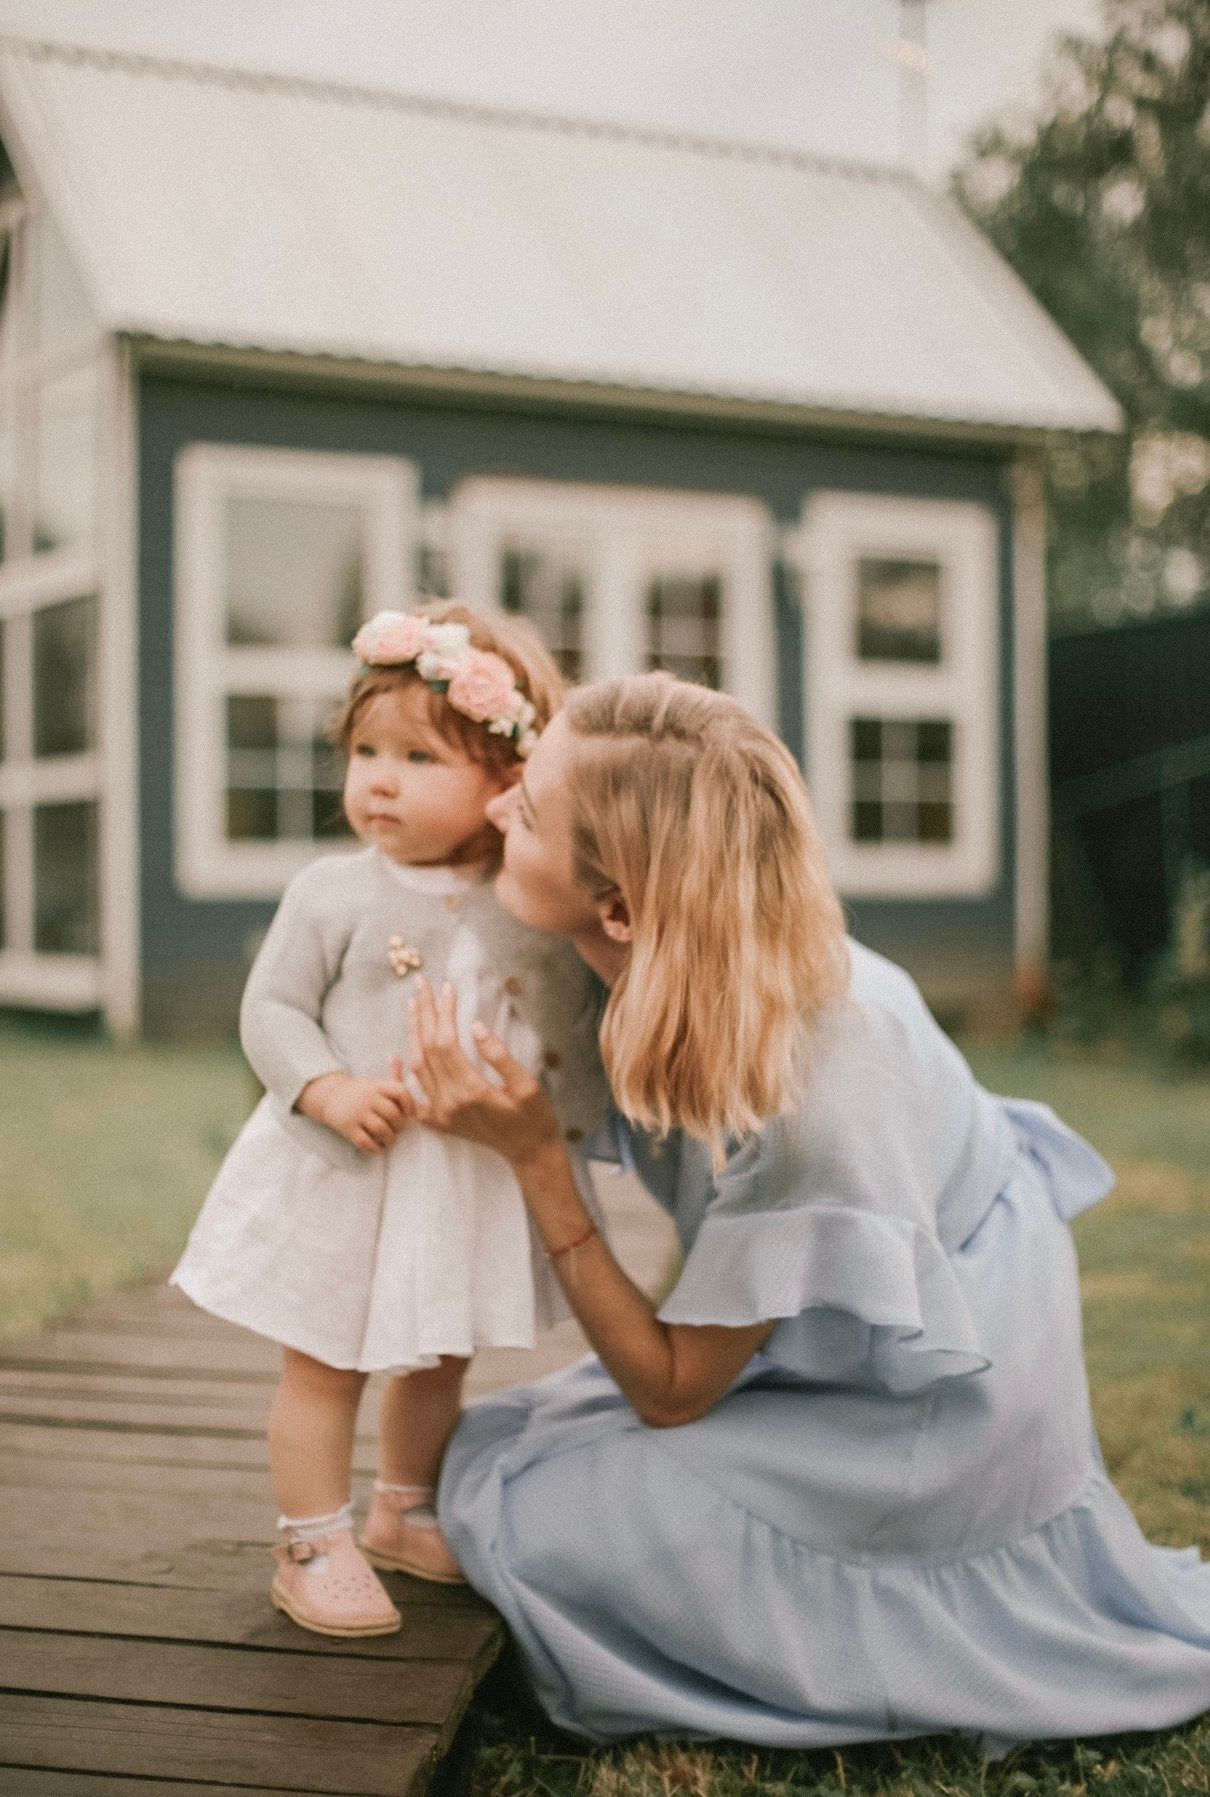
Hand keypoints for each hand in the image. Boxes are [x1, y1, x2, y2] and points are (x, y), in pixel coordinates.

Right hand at [297, 1062, 413, 1153]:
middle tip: (398, 1129)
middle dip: (400, 1125)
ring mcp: (356, 1113)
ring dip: (390, 1139)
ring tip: (389, 1139)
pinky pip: (366, 1142)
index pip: (400, 1091)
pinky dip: (376, 1148)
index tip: (410, 1114)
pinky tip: (378, 1147)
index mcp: (376, 1086)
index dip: (410, 1104)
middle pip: (393, 1113)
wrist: (329, 1096)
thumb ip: (395, 1078)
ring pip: (381, 1129)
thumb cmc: (360, 1091)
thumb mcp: (375, 1082)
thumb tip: (409, 1071)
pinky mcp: (347, 1128)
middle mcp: (367, 1098)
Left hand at [408, 977, 562, 1168]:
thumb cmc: (534, 1117)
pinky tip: (396, 1055)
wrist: (529, 1151)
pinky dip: (401, 1075)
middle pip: (427, 1048)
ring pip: (417, 1066)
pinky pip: (412, 1097)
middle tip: (421, 984)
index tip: (447, 988)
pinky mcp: (439, 1121)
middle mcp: (449, 1102)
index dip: (444, 1012)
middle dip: (423, 1013)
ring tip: (413, 1005)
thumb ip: (499, 1056)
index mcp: (470, 1090)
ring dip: (413, 1033)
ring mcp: (440, 1113)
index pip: (446, 1042)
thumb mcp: (527, 1085)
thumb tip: (475, 1026)